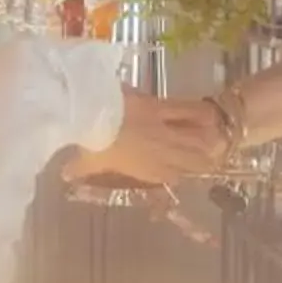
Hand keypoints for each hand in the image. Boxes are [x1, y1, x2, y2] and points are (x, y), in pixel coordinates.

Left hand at [63, 91, 236, 189]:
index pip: (171, 177)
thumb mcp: (87, 158)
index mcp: (146, 168)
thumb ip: (80, 167)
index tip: (179, 173)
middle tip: (211, 156)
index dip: (177, 176)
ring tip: (216, 137)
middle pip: (193, 159)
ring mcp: (165, 128)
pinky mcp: (161, 105)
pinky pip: (187, 109)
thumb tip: (65, 175)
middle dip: (203, 159)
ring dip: (206, 138)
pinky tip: (210, 113)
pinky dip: (200, 112)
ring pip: (196, 137)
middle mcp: (162, 152)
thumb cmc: (94, 141)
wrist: (98, 112)